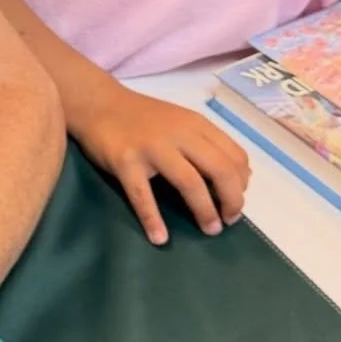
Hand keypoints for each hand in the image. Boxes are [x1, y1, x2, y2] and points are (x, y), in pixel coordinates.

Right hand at [68, 79, 248, 244]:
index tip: (236, 202)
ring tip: (209, 230)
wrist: (98, 104)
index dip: (242, 183)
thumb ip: (208, 143)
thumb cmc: (142, 118)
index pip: (234, 155)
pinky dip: (152, 219)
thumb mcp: (181, 122)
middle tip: (229, 221)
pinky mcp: (125, 162)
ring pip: (189, 182)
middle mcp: (179, 134)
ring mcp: (152, 148)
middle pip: (219, 169)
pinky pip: (142, 195)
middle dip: (231, 200)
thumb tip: (241, 176)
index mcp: (196, 125)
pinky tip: (159, 237)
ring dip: (204, 211)